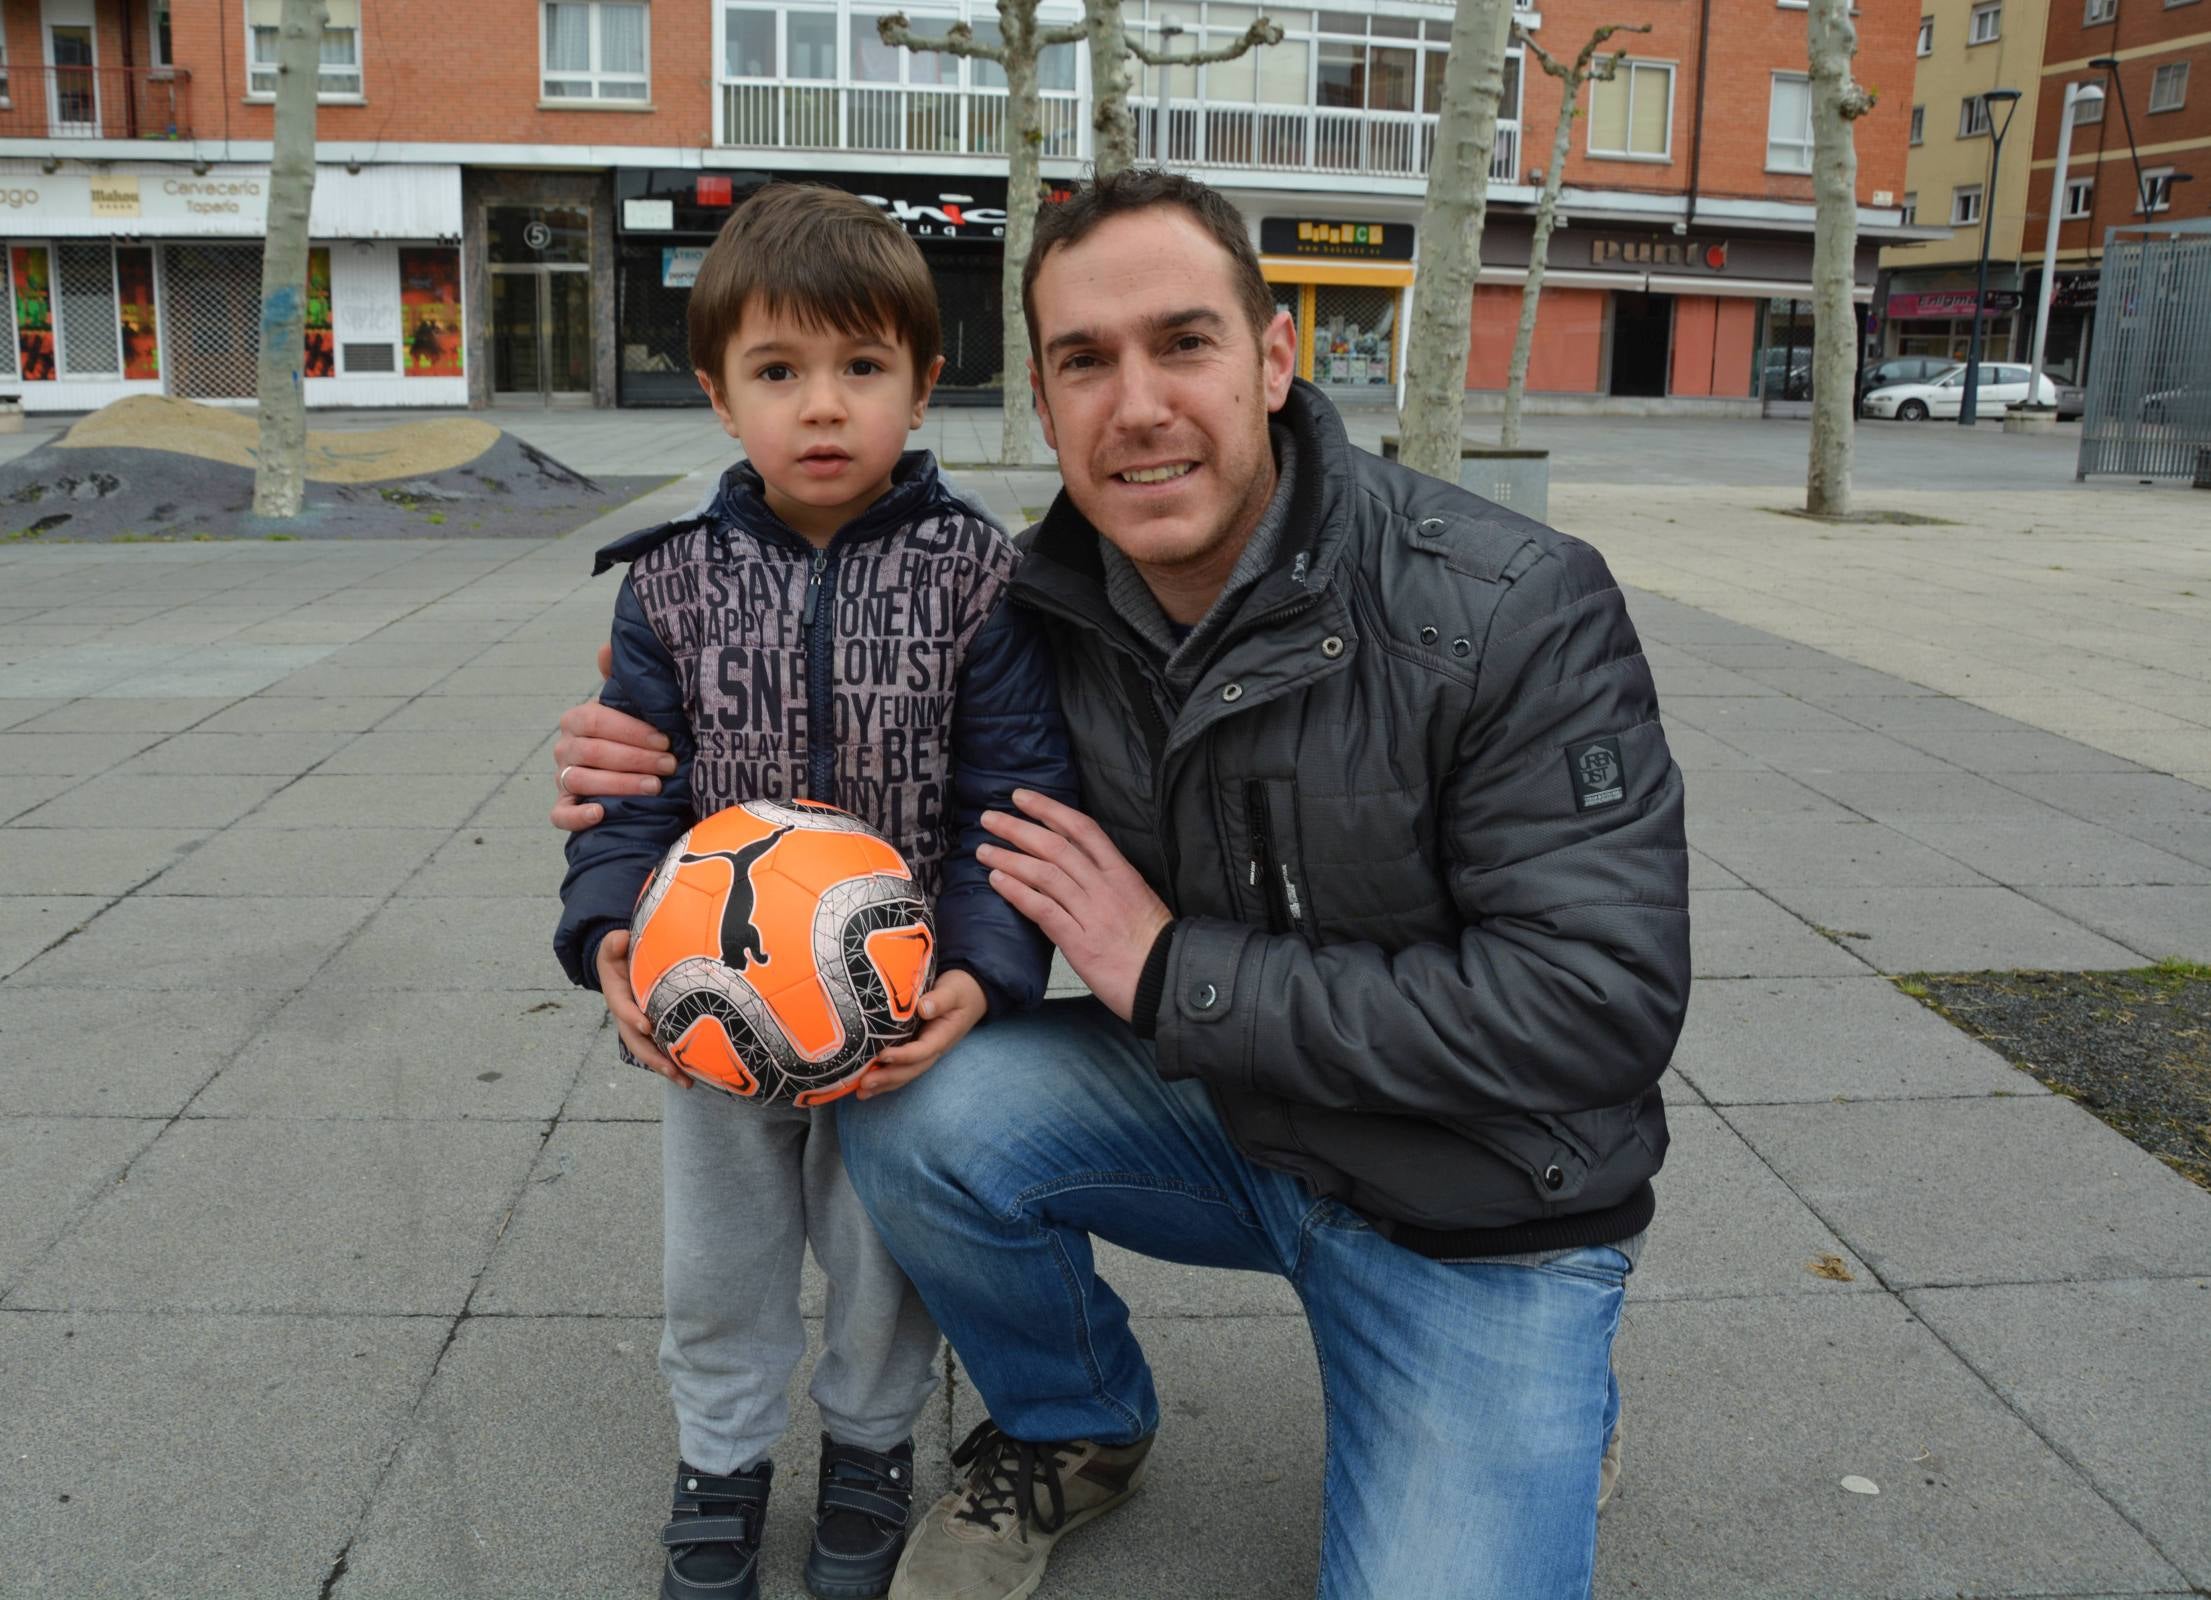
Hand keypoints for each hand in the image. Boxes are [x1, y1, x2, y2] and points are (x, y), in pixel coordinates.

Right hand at [551, 642, 676, 831]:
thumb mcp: (632, 707)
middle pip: (593, 753)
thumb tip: (607, 648)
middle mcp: (565, 748)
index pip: (598, 721)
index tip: (665, 740)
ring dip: (620, 784)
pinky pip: (560, 815)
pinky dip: (578, 816)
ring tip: (654, 787)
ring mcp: (562, 778)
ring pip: (581, 781)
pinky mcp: (564, 808)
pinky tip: (601, 813)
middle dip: (635, 759)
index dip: (632, 731)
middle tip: (669, 765)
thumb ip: (621, 680)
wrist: (635, 778)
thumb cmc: (635, 738)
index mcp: (577, 720)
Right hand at [594, 928, 689, 1086]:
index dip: (632, 1018)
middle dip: (652, 1057)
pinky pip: (663, 1048)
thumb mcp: (612, 946)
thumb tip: (621, 939)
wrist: (623, 965)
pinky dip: (676, 1062)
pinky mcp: (654, 1030)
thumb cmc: (619, 955)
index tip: (646, 1026)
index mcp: (617, 996)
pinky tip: (693, 1075)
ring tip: (686, 1082)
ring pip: (651, 1051)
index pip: (623, 1008)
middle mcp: (627, 1016)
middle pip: (637, 1041)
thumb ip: (613, 942)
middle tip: (670, 1069)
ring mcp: (640, 1026)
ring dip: (666, 1068)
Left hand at [855, 969, 986, 1099]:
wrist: (969, 995)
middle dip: (888, 1078)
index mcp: (943, 1036)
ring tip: (861, 1092)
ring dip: (884, 1084)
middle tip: (864, 1084)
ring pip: (905, 1073)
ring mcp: (924, 1051)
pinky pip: (900, 1067)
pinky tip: (865, 1085)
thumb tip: (924, 1008)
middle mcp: (933, 1048)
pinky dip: (884, 1077)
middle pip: (911, 1069)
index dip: (904, 1056)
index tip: (883, 1055)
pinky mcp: (915, 1048)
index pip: (923, 1050)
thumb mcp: (954, 991)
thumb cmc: (960, 991)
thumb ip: (941, 999)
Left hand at [977, 790, 1171, 1022]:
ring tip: (983, 850)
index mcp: (1122, 873)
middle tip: (989, 818)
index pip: (1082, 829)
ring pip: (1044, 873)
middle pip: (1056, 846)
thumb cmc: (1154, 946)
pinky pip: (1043, 909)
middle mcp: (1105, 886)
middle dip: (1018, 828)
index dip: (1049, 809)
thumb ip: (1109, 882)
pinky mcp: (1080, 942)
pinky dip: (1017, 891)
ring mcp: (1092, 912)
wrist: (1168, 980)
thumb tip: (1079, 870)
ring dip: (1009, 858)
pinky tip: (997, 881)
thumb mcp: (1139, 900)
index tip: (1022, 798)